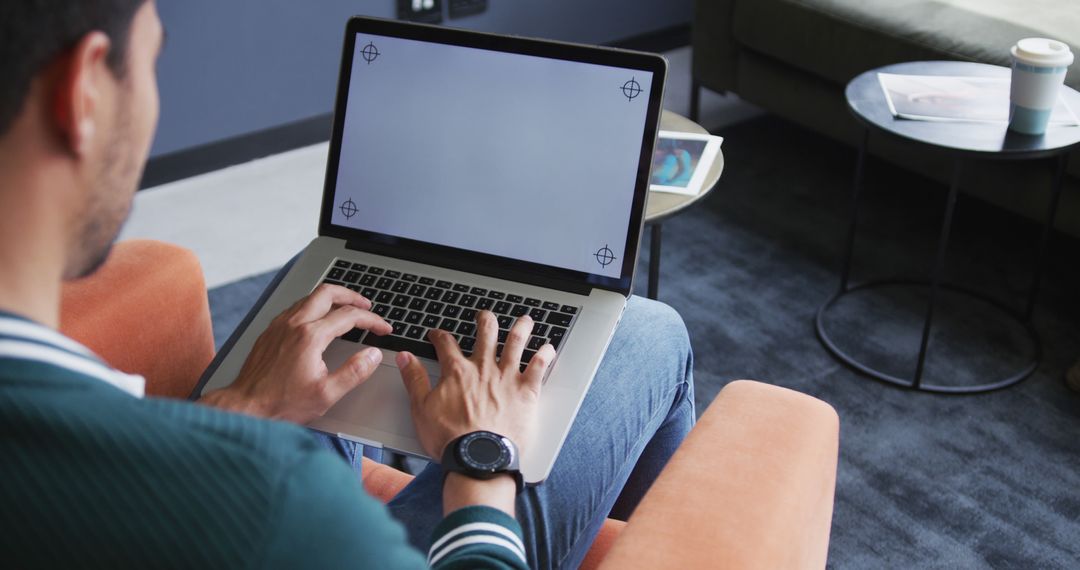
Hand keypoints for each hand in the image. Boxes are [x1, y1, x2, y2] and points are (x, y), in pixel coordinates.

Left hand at [200, 284, 391, 422]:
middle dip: (352, 296)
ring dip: (332, 299)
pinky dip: (313, 306)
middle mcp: (293, 324)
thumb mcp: (327, 394)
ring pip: (309, 297)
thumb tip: (372, 355)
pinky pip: (295, 307)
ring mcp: (279, 325)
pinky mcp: (270, 331)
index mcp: (310, 336)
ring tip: (346, 309)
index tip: (383, 328)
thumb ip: (355, 372)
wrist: (245, 406)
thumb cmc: (281, 403)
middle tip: (366, 306)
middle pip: (327, 292)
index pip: (349, 316)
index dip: (372, 320)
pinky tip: (318, 319)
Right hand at [397, 311, 555, 461]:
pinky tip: (548, 348)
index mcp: (457, 372)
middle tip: (484, 316)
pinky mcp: (527, 392)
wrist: (478, 459)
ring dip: (521, 328)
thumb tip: (405, 358)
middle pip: (486, 333)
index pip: (446, 344)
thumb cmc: (450, 439)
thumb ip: (414, 379)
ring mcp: (507, 378)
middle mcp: (484, 368)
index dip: (439, 335)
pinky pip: (539, 367)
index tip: (437, 334)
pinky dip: (545, 355)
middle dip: (485, 321)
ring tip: (524, 320)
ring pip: (516, 343)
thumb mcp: (421, 408)